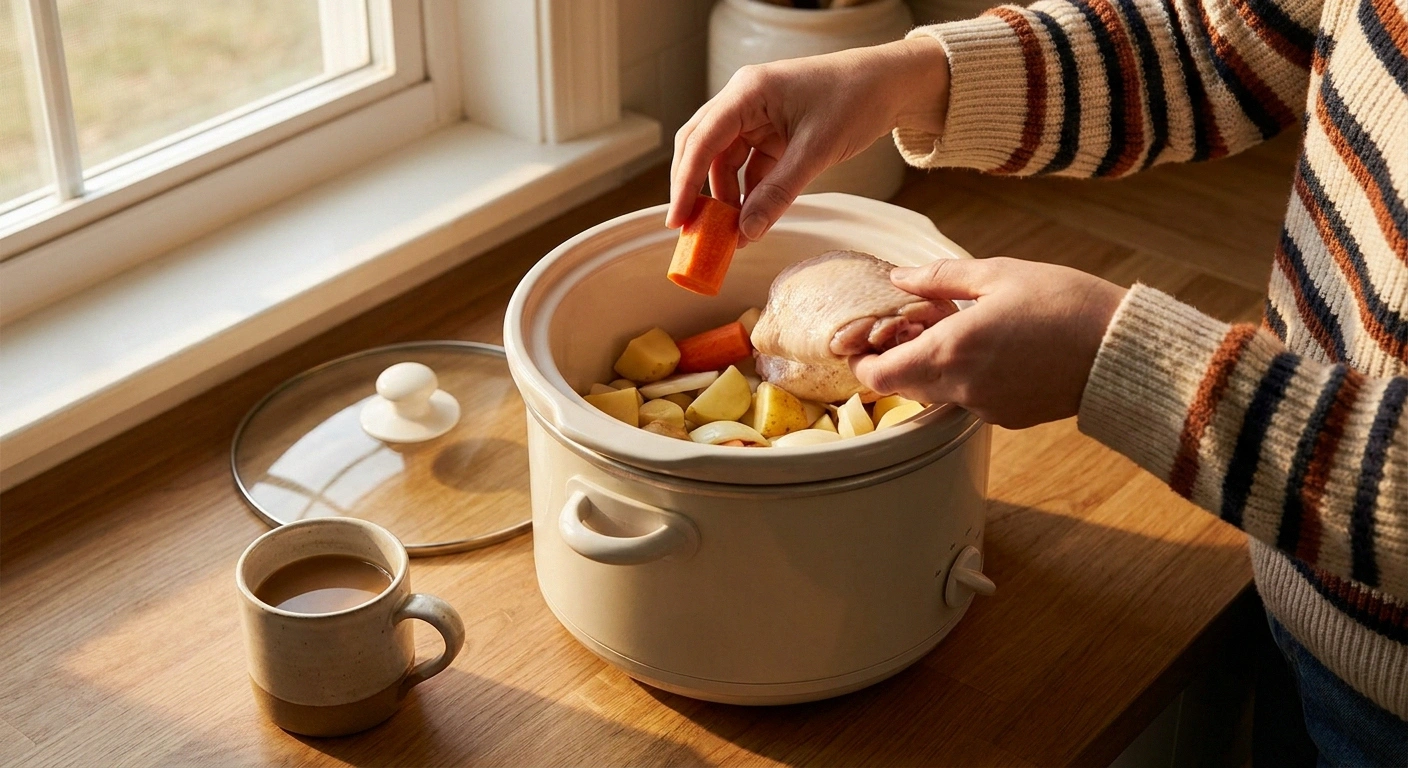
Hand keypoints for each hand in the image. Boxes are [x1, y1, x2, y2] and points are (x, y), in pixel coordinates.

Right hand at [667, 37, 949, 244]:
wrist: (891, 84)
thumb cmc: (856, 100)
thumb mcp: (816, 151)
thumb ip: (778, 193)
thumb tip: (746, 233)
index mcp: (747, 92)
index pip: (701, 140)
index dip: (684, 183)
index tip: (677, 220)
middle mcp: (743, 101)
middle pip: (701, 149)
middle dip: (694, 191)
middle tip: (690, 231)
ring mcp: (756, 117)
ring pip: (724, 163)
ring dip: (725, 199)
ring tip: (728, 235)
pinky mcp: (772, 134)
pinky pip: (748, 168)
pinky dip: (747, 195)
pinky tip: (749, 222)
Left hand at [850, 258, 1127, 428]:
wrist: (1123, 352)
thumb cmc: (1065, 304)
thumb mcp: (999, 274)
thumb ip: (939, 278)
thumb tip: (898, 276)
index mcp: (950, 351)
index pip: (877, 376)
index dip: (862, 361)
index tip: (865, 339)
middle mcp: (961, 388)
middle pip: (903, 386)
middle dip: (898, 358)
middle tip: (915, 324)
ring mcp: (984, 408)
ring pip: (937, 392)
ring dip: (934, 366)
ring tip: (960, 329)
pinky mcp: (1008, 418)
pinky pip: (970, 399)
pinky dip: (967, 377)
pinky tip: (993, 349)